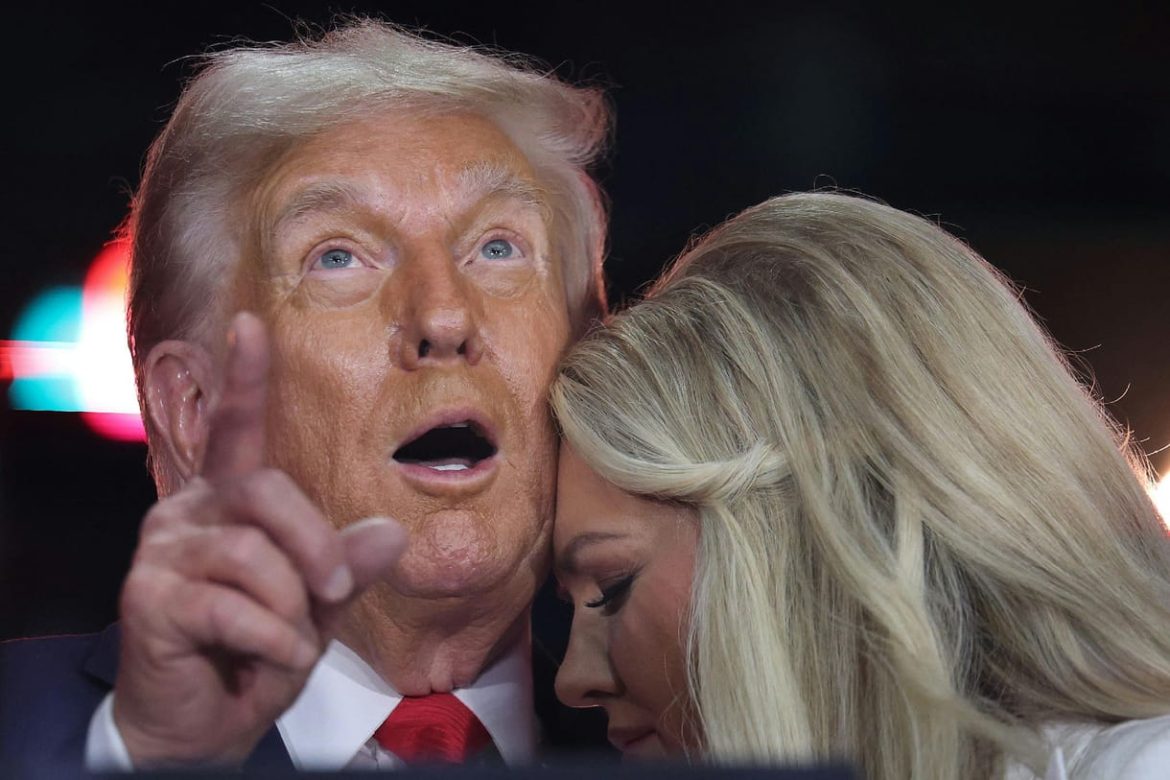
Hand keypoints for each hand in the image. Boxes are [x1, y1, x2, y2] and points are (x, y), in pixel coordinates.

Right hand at [112, 312, 407, 766]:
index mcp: (228, 501)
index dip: (246, 378)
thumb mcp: (316, 605)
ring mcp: (162, 553)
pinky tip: (275, 659)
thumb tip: (392, 533)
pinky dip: (272, 639)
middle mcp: (188, 513)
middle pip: (266, 492)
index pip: (236, 429)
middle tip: (336, 592)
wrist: (206, 724)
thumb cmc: (258, 651)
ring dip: (292, 606)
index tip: (250, 325)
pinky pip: (231, 606)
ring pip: (252, 553)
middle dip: (316, 545)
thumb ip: (346, 564)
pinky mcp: (148, 598)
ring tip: (295, 641)